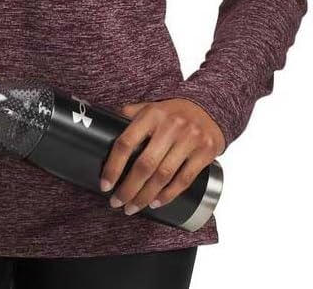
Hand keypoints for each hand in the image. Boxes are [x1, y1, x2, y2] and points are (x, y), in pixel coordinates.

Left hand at [100, 98, 225, 214]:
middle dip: (128, 188)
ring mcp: (189, 138)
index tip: (105, 184)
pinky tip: (155, 202)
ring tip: (133, 207)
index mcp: (152, 114)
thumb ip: (131, 115)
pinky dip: (168, 195)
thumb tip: (105, 127)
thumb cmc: (173, 112)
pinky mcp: (205, 152)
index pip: (126, 142)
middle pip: (144, 164)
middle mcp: (170, 125)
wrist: (209, 109)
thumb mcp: (151, 107)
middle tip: (117, 202)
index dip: (113, 166)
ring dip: (145, 196)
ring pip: (163, 176)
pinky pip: (183, 180)